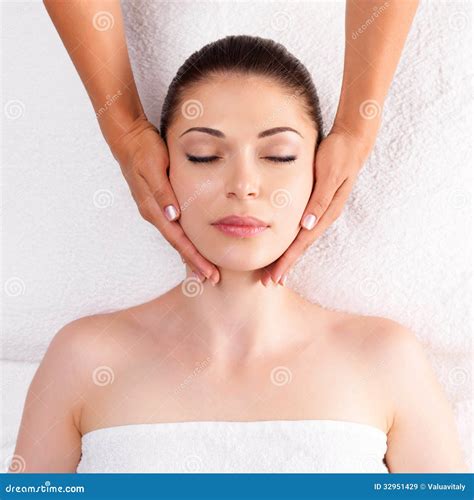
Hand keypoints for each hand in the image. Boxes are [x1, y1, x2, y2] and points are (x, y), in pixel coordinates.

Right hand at [111, 115, 219, 283]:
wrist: (127, 137)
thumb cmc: (142, 149)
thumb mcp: (153, 167)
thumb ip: (163, 192)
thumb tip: (173, 216)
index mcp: (154, 208)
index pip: (178, 239)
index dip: (194, 257)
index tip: (209, 272)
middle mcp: (154, 213)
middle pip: (178, 245)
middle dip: (194, 263)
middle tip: (212, 279)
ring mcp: (155, 209)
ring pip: (176, 238)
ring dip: (190, 254)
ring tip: (204, 269)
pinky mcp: (158, 202)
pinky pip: (173, 228)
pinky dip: (184, 240)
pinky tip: (191, 245)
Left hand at [261, 128, 372, 286]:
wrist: (352, 141)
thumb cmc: (338, 155)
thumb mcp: (329, 175)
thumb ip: (319, 199)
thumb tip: (307, 225)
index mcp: (325, 212)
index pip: (302, 243)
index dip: (288, 261)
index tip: (275, 276)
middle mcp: (323, 216)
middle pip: (301, 246)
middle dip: (286, 265)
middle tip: (269, 281)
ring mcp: (322, 212)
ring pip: (301, 240)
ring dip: (288, 256)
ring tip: (275, 271)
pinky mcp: (318, 205)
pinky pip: (303, 229)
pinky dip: (293, 241)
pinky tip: (287, 246)